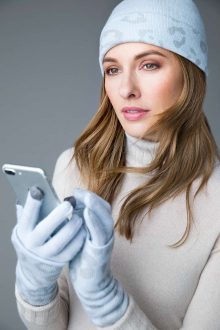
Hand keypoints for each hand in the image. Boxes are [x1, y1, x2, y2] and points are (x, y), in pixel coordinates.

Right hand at [11, 186, 85, 305]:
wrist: (33, 272)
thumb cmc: (30, 240)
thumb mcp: (25, 228)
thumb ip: (27, 212)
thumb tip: (30, 190)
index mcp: (22, 232)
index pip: (26, 216)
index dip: (32, 204)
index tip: (39, 189)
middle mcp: (32, 245)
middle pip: (44, 230)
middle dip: (57, 216)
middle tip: (69, 203)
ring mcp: (45, 255)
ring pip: (60, 241)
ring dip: (71, 227)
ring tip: (79, 217)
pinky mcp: (59, 262)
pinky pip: (71, 250)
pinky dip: (78, 239)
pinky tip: (84, 229)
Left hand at [69, 188, 128, 326]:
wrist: (89, 284)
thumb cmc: (81, 259)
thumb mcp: (77, 236)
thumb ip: (75, 222)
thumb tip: (64, 206)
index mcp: (98, 226)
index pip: (97, 206)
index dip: (87, 197)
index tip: (74, 191)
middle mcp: (104, 230)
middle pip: (103, 208)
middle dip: (92, 197)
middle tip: (78, 191)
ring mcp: (105, 240)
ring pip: (105, 218)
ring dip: (95, 205)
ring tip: (85, 197)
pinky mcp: (102, 250)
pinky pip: (101, 233)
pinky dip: (95, 222)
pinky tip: (87, 213)